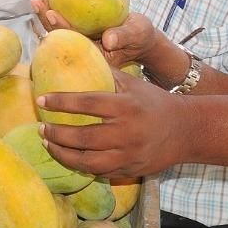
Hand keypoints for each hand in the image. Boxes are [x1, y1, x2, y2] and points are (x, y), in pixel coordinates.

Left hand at [30, 0, 160, 68]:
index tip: (51, 13)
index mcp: (93, 56)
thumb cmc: (141, 37)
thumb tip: (108, 40)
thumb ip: (123, 37)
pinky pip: (65, 20)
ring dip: (47, 11)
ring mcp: (80, 41)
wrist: (141, 38)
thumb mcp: (137, 34)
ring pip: (59, 27)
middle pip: (59, 35)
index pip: (72, 42)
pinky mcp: (80, 32)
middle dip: (46, 18)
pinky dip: (57, 7)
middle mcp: (81, 49)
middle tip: (36, 1)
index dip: (60, 28)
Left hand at [38, 71, 193, 177]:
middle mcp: (127, 132)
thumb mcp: (132, 83)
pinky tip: (68, 156)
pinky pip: (100, 172)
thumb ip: (105, 73)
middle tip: (41, 127)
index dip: (60, 102)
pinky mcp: (131, 170)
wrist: (186, 130)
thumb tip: (74, 56)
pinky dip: (80, 166)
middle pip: (83, 137)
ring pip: (88, 161)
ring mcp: (129, 155)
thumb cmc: (153, 101)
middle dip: (57, 133)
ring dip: (63, 154)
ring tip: (48, 143)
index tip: (41, 100)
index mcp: (125, 106)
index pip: (86, 103)